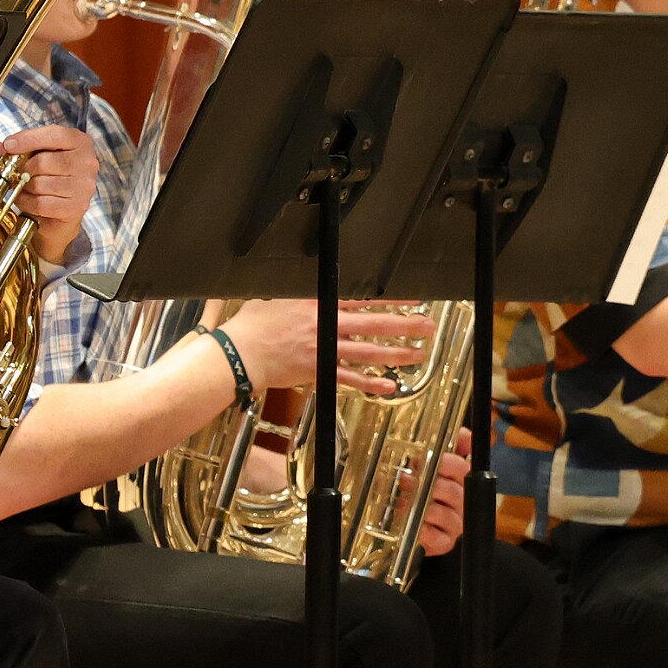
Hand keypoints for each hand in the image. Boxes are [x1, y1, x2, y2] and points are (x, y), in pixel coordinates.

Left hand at [0, 123, 100, 263]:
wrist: (61, 213)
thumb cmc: (49, 178)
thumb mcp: (33, 156)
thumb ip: (10, 150)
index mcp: (79, 142)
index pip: (53, 134)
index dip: (28, 139)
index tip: (8, 145)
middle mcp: (87, 162)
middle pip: (43, 162)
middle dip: (24, 170)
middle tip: (19, 174)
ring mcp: (84, 186)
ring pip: (40, 184)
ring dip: (25, 188)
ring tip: (26, 188)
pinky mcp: (76, 207)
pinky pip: (41, 203)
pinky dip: (28, 203)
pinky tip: (28, 201)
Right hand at [220, 300, 432, 395]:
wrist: (240, 354)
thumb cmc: (253, 324)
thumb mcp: (278, 296)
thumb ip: (301, 292)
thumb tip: (312, 281)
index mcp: (318, 304)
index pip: (362, 299)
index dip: (390, 299)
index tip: (412, 299)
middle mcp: (326, 326)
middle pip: (374, 325)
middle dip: (405, 326)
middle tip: (427, 326)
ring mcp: (324, 351)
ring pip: (368, 353)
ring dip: (396, 355)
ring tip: (417, 354)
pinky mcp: (318, 372)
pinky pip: (350, 379)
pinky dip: (370, 384)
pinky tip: (388, 386)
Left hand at [417, 428, 473, 559]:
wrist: (422, 527)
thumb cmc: (426, 493)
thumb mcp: (434, 468)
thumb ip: (450, 448)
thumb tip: (463, 434)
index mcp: (463, 480)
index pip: (463, 467)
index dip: (446, 461)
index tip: (425, 458)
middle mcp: (463, 502)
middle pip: (452, 490)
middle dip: (428, 483)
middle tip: (407, 479)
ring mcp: (456, 524)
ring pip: (442, 513)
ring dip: (421, 506)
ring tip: (405, 500)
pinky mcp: (445, 542)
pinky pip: (436, 537)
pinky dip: (422, 530)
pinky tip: (412, 524)